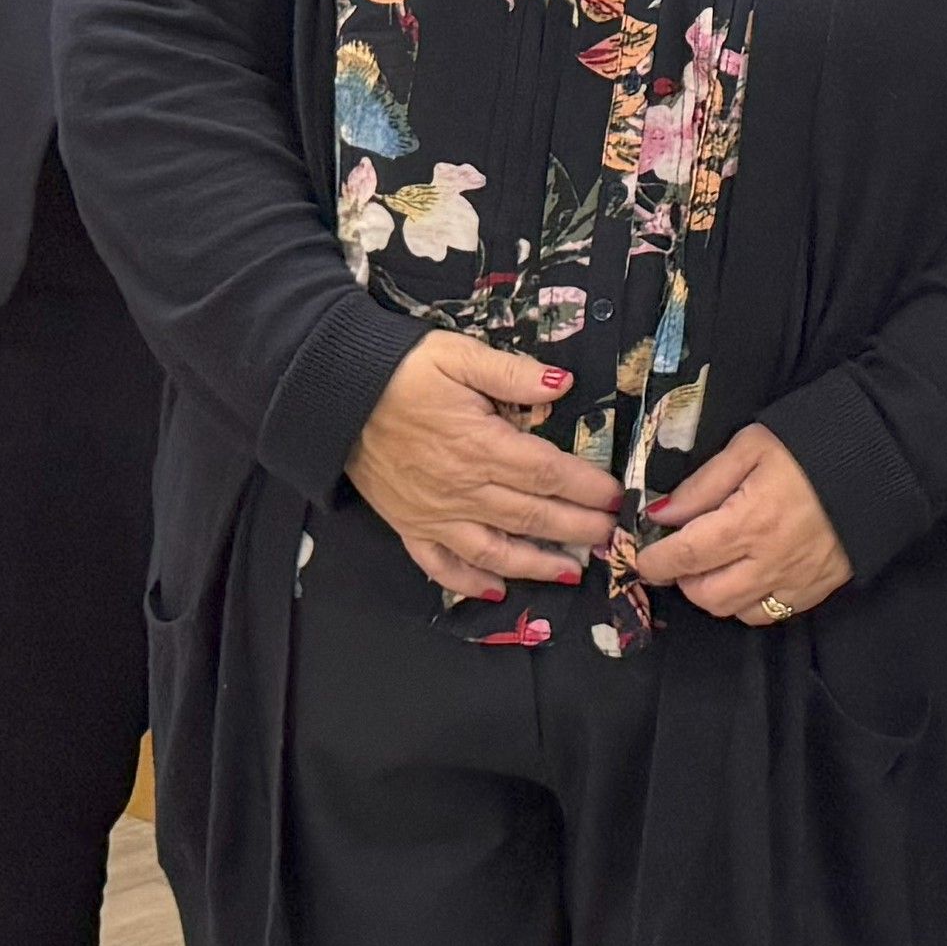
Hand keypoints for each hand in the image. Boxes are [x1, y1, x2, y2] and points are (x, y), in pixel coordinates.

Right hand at [349, 337, 623, 604]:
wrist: (332, 394)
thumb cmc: (399, 370)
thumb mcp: (457, 355)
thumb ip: (512, 372)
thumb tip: (562, 384)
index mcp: (479, 445)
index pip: (547, 473)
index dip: (585, 487)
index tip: (614, 496)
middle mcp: (461, 488)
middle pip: (532, 516)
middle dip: (577, 529)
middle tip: (611, 537)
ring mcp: (434, 513)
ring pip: (495, 550)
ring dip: (537, 566)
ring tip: (573, 572)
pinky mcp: (408, 525)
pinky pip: (442, 565)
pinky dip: (469, 582)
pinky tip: (496, 591)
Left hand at [636, 423, 855, 623]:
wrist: (882, 458)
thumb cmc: (812, 443)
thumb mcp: (750, 447)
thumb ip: (703, 484)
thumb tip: (661, 514)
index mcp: (749, 522)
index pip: (684, 557)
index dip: (654, 561)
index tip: (642, 556)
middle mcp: (770, 561)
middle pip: (706, 595)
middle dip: (683, 580)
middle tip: (681, 555)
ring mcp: (797, 581)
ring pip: (736, 612)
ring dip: (715, 593)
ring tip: (715, 565)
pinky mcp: (818, 589)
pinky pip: (771, 613)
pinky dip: (749, 602)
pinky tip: (749, 575)